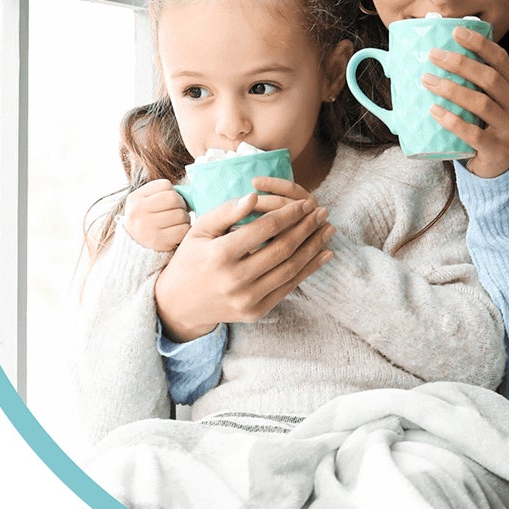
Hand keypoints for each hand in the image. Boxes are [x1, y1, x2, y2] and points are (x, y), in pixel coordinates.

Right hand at [123, 179, 190, 251]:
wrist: (138, 247)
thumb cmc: (149, 220)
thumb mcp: (147, 203)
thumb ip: (164, 194)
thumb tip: (191, 191)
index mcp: (135, 198)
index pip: (165, 185)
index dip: (172, 192)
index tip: (168, 202)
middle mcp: (138, 211)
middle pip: (174, 198)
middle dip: (181, 205)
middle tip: (176, 213)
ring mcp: (147, 226)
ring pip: (181, 214)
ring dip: (184, 219)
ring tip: (176, 223)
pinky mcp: (158, 241)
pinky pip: (183, 229)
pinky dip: (184, 230)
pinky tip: (177, 233)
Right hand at [154, 190, 334, 341]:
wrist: (180, 304)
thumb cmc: (190, 259)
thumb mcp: (200, 230)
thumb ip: (226, 212)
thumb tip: (254, 196)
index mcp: (220, 255)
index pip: (264, 229)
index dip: (289, 214)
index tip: (305, 203)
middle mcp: (235, 280)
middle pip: (282, 249)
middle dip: (306, 227)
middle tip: (322, 212)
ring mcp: (247, 299)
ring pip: (290, 269)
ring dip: (313, 247)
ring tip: (327, 230)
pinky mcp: (255, 312)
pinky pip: (288, 288)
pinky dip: (309, 270)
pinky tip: (323, 254)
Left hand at [421, 26, 508, 178]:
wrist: (498, 164)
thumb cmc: (485, 125)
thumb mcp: (487, 100)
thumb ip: (472, 82)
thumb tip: (434, 55)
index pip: (501, 60)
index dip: (480, 44)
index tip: (456, 31)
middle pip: (489, 78)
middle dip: (459, 63)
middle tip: (433, 55)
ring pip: (481, 103)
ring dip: (452, 89)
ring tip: (427, 80)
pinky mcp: (498, 148)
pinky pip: (474, 133)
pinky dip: (453, 120)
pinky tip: (435, 111)